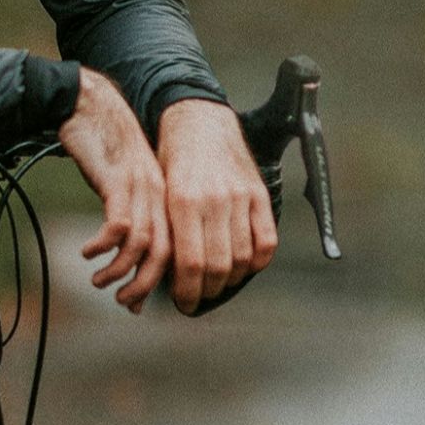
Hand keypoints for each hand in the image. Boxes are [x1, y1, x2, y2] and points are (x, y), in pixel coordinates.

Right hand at [59, 67, 170, 313]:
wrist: (89, 104)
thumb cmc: (104, 145)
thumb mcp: (126, 181)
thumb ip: (132, 211)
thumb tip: (124, 250)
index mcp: (168, 198)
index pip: (178, 250)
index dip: (161, 282)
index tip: (140, 303)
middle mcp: (160, 195)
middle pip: (165, 254)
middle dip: (144, 286)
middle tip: (124, 302)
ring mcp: (141, 188)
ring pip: (143, 244)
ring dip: (121, 271)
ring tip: (99, 282)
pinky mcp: (117, 180)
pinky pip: (119, 225)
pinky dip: (103, 246)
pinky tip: (87, 252)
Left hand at [155, 99, 277, 313]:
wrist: (197, 121)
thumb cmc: (169, 161)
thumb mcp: (157, 192)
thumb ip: (166, 230)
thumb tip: (165, 277)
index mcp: (182, 200)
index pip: (190, 262)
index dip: (186, 291)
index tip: (181, 304)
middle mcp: (214, 200)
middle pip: (218, 266)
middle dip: (206, 291)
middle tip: (196, 300)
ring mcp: (241, 197)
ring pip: (243, 258)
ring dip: (230, 281)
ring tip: (216, 287)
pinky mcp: (259, 194)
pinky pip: (266, 240)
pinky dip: (257, 262)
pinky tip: (243, 268)